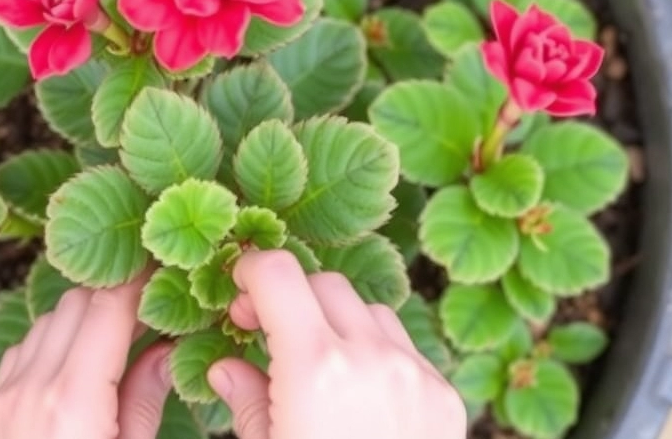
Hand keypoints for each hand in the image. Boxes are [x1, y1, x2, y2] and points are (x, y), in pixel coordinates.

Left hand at [0, 274, 172, 438]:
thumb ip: (145, 401)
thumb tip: (166, 351)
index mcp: (74, 399)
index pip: (108, 308)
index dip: (138, 280)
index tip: (162, 270)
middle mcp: (30, 389)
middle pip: (74, 304)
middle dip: (112, 297)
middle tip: (147, 312)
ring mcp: (0, 400)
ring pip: (43, 324)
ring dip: (79, 322)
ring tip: (112, 344)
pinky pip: (17, 357)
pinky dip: (47, 349)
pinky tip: (71, 372)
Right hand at [208, 250, 465, 438]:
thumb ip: (247, 401)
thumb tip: (226, 367)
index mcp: (316, 368)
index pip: (279, 274)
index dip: (250, 270)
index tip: (237, 288)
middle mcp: (372, 358)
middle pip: (324, 284)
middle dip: (290, 298)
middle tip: (264, 329)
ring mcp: (416, 376)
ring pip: (370, 311)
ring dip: (336, 321)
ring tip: (314, 363)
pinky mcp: (445, 399)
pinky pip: (405, 348)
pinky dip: (376, 351)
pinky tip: (358, 391)